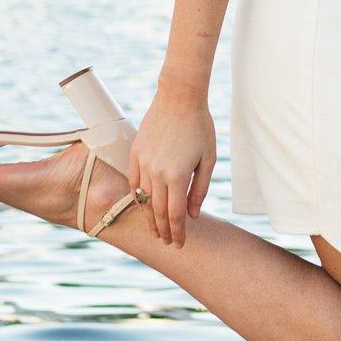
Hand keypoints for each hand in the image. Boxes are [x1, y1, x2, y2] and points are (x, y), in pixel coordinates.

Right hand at [129, 87, 216, 248]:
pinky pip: (133, 183)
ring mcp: (143, 163)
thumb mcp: (208, 160)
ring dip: (150, 218)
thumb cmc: (199, 127)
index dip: (178, 233)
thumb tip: (191, 215)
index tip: (180, 244)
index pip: (175, 215)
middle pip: (158, 212)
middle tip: (168, 243)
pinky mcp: (135, 153)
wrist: (179, 97)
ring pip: (143, 200)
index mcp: (177, 175)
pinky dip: (138, 198)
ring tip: (155, 232)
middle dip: (164, 231)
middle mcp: (156, 172)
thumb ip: (199, 189)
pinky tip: (144, 207)